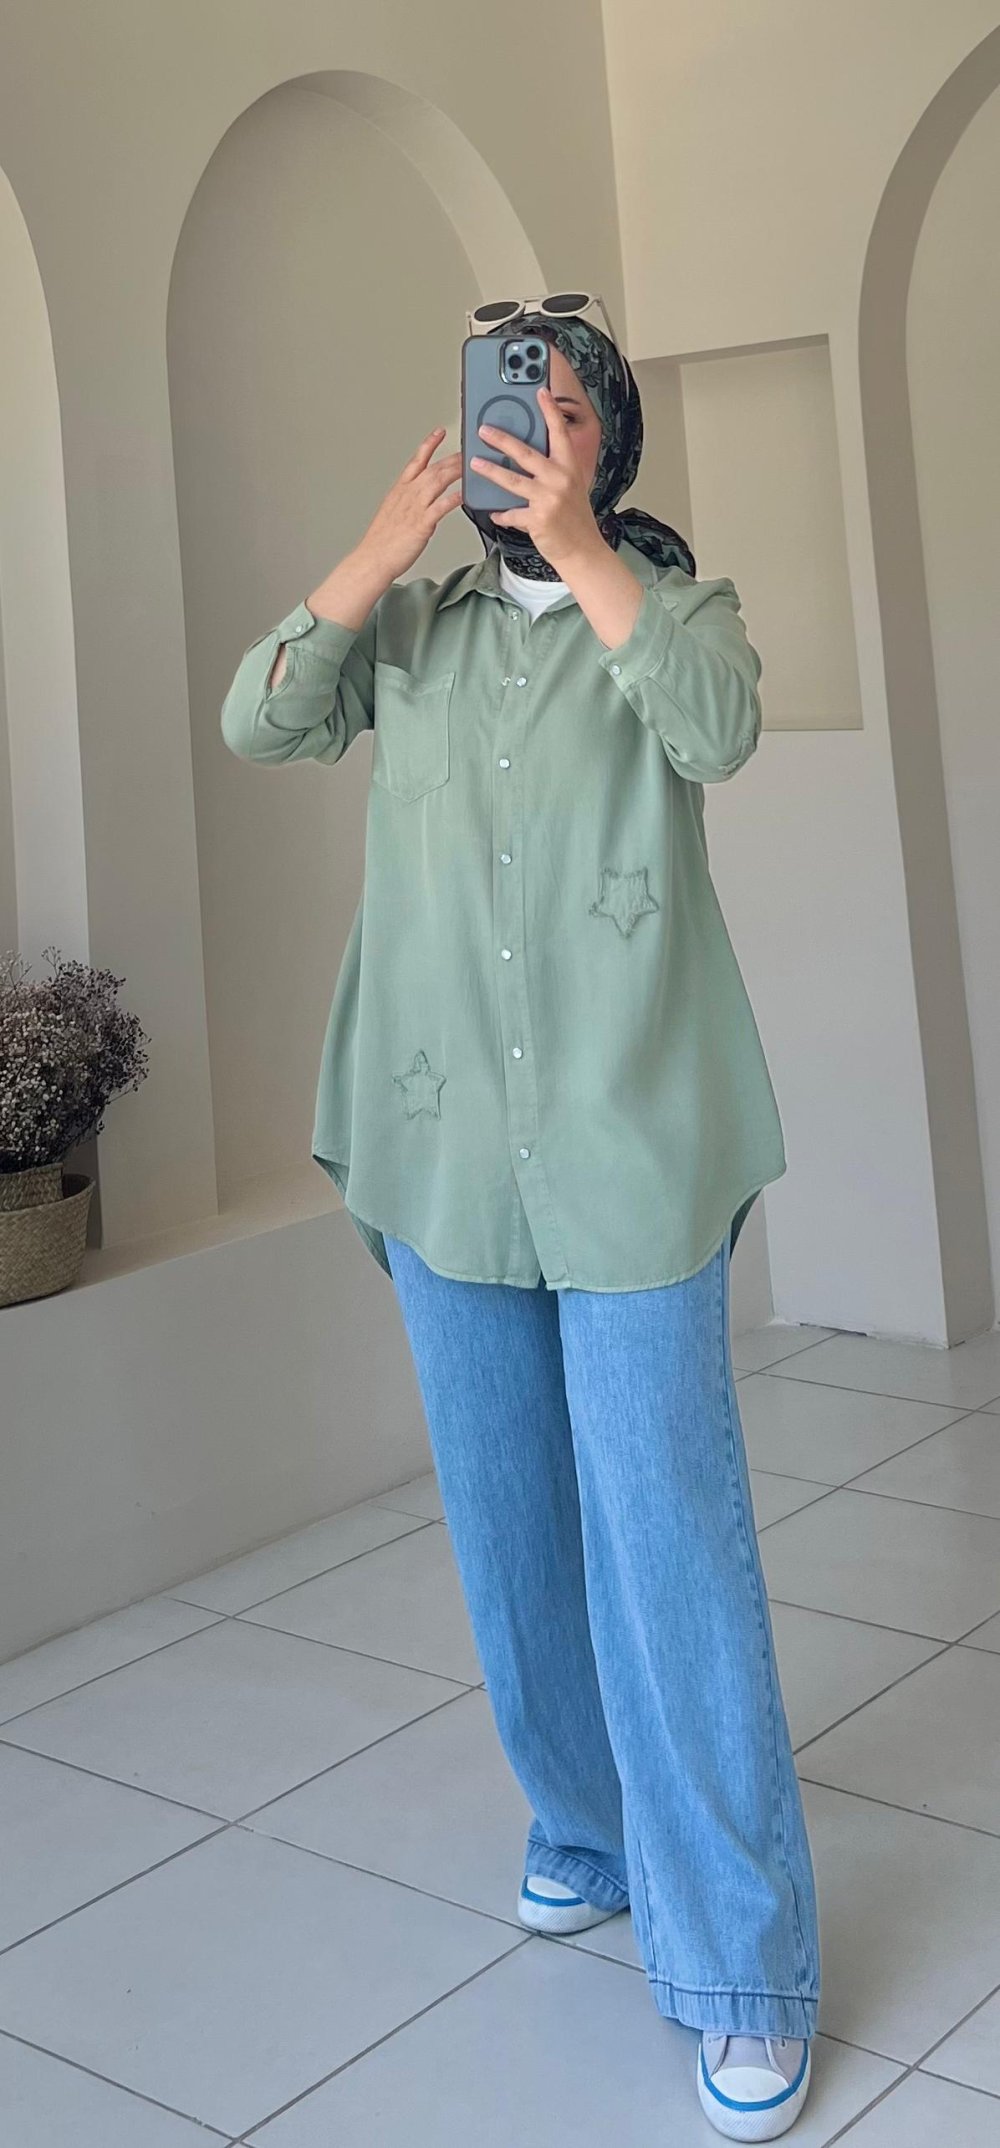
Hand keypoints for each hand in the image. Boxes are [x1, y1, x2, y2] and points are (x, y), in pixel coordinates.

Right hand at [356, 429, 463, 580]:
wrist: (373, 558)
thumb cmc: (382, 541)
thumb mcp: (392, 512)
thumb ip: (407, 502)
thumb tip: (418, 501)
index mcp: (400, 490)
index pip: (416, 460)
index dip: (429, 444)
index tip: (440, 432)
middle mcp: (408, 495)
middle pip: (433, 468)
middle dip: (452, 457)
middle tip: (468, 450)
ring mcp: (415, 508)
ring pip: (438, 481)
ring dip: (456, 471)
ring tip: (471, 465)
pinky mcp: (422, 523)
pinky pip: (441, 506)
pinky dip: (454, 498)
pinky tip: (465, 494)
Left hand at [469, 387, 601, 568]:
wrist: (582, 550)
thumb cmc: (574, 518)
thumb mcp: (571, 486)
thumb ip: (553, 468)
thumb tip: (526, 453)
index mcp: (570, 467)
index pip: (559, 432)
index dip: (550, 410)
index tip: (540, 391)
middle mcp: (560, 479)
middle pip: (526, 453)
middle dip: (502, 439)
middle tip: (484, 430)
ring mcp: (549, 499)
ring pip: (512, 480)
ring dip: (490, 471)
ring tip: (474, 462)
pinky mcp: (538, 519)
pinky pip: (511, 513)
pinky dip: (501, 513)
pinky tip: (494, 511)